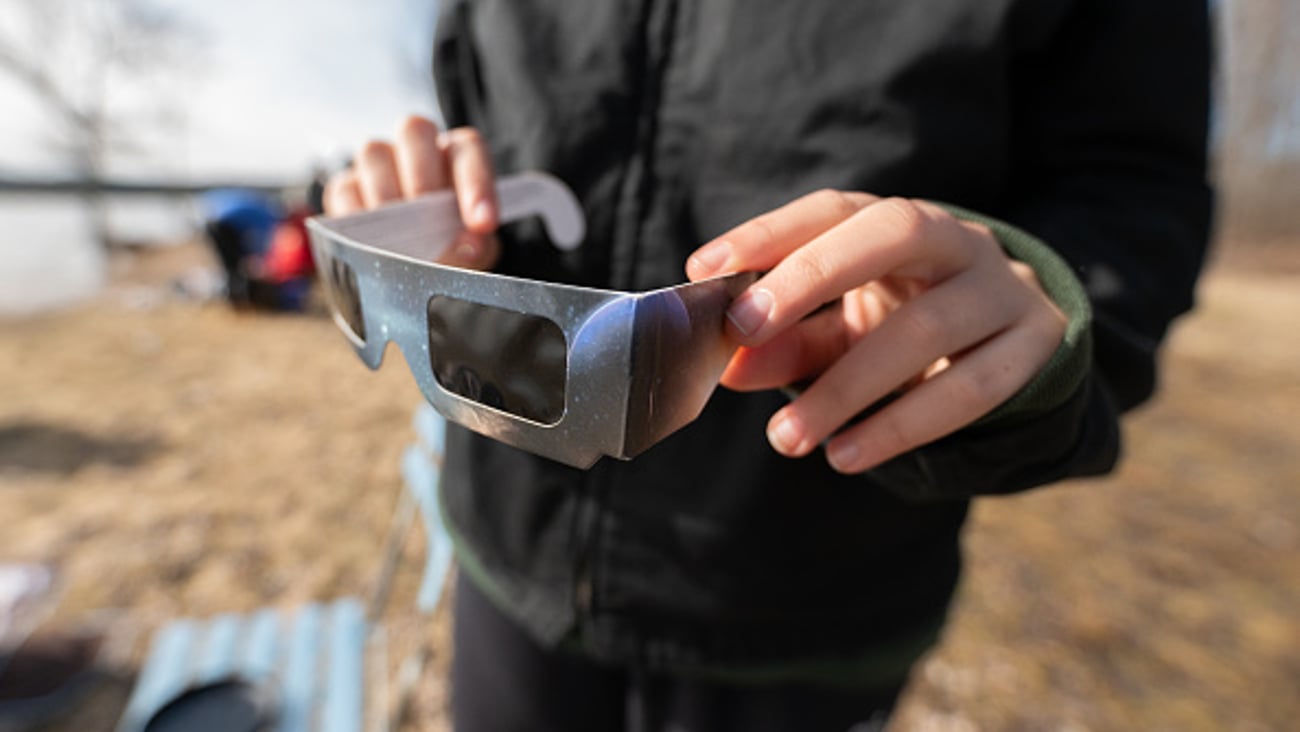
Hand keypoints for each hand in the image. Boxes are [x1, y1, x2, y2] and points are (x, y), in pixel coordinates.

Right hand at [324, 115, 500, 269]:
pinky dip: (356, 215)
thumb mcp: (473, 253)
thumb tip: (466, 246)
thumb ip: (475, 248)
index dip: (476, 183)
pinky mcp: (346, 187)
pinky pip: (345, 188)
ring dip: (387, 196)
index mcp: (456, 155)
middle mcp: (418, 149)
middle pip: (415, 130)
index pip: (468, 148)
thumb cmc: (453, 248)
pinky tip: (370, 243)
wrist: (418, 272)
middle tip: (431, 223)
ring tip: (399, 240)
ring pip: (374, 153)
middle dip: (424, 178)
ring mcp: (378, 164)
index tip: (483, 224)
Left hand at [686, 192, 1066, 473]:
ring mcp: (1005, 291)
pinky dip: (902, 427)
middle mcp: (958, 241)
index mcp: (900, 224)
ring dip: (847, 387)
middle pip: (893, 232)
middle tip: (745, 330)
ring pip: (928, 326)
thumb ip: (787, 344)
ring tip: (788, 437)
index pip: (834, 210)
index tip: (704, 272)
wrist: (1018, 358)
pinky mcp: (1036, 347)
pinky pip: (971, 388)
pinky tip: (847, 455)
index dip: (769, 234)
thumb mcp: (842, 334)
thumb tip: (727, 365)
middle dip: (811, 275)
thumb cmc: (907, 332)